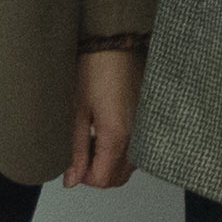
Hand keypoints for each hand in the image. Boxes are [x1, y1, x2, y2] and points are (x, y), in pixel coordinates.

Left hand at [62, 43, 141, 190]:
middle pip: (118, 177)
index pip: (102, 179)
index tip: (72, 165)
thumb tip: (72, 178)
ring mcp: (146, 129)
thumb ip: (75, 150)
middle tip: (80, 153)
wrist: (115, 43)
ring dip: (109, 161)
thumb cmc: (95, 69)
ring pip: (129, 165)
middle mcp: (138, 136)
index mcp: (117, 135)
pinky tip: (107, 129)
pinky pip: (137, 148)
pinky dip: (121, 148)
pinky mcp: (149, 120)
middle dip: (97, 172)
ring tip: (92, 137)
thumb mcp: (76, 112)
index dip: (83, 177)